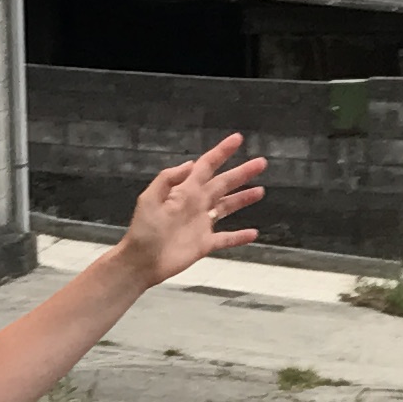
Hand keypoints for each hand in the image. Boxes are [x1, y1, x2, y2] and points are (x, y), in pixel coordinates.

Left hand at [116, 136, 266, 285]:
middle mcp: (197, 204)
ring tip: (260, 191)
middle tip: (261, 163)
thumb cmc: (143, 230)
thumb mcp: (149, 199)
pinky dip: (239, 237)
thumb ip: (168, 179)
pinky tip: (253, 233)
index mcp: (184, 191)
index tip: (237, 139)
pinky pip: (226, 239)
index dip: (221, 152)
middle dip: (242, 173)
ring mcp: (202, 224)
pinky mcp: (205, 244)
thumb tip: (190, 164)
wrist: (141, 261)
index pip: (206, 166)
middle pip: (223, 184)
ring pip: (227, 207)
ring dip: (243, 199)